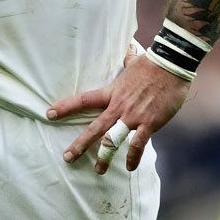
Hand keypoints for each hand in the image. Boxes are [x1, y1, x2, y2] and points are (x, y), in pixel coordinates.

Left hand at [46, 52, 189, 173]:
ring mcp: (133, 116)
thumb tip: (129, 49)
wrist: (170, 65)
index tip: (50, 113)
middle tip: (67, 157)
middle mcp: (118, 106)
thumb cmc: (151, 63)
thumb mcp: (133, 61)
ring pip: (113, 140)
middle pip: (94, 127)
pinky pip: (138, 144)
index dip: (65, 107)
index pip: (83, 100)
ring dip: (104, 156)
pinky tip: (129, 167)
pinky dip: (133, 157)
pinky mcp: (149, 123)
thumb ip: (127, 60)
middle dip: (80, 144)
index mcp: (112, 92)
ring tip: (98, 170)